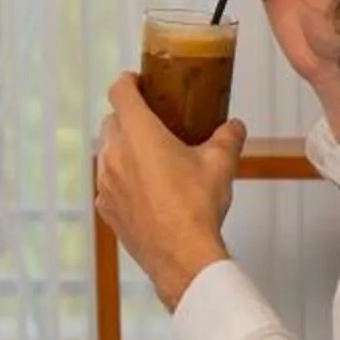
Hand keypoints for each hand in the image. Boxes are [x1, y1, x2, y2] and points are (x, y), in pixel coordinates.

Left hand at [92, 75, 244, 308]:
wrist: (182, 257)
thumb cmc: (197, 207)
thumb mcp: (221, 164)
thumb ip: (228, 137)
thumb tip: (234, 126)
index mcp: (138, 132)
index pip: (119, 90)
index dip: (129, 81)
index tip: (140, 82)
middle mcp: (114, 153)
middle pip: (112, 120)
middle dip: (129, 117)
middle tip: (155, 122)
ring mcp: (105, 182)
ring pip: (108, 152)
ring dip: (124, 148)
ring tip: (152, 157)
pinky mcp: (105, 207)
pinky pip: (108, 182)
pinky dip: (121, 178)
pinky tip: (146, 189)